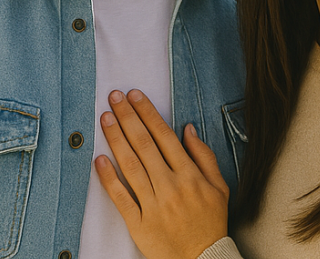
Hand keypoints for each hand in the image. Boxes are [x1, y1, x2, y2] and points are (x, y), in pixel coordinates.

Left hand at [95, 89, 229, 258]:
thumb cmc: (210, 223)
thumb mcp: (220, 188)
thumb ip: (204, 156)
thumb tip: (187, 129)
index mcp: (190, 176)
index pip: (165, 136)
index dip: (148, 113)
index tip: (135, 96)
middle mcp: (171, 187)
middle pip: (144, 145)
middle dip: (127, 117)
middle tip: (114, 98)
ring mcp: (154, 205)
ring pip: (130, 166)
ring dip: (116, 139)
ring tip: (105, 118)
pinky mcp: (139, 223)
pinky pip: (121, 197)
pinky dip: (109, 178)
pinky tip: (99, 160)